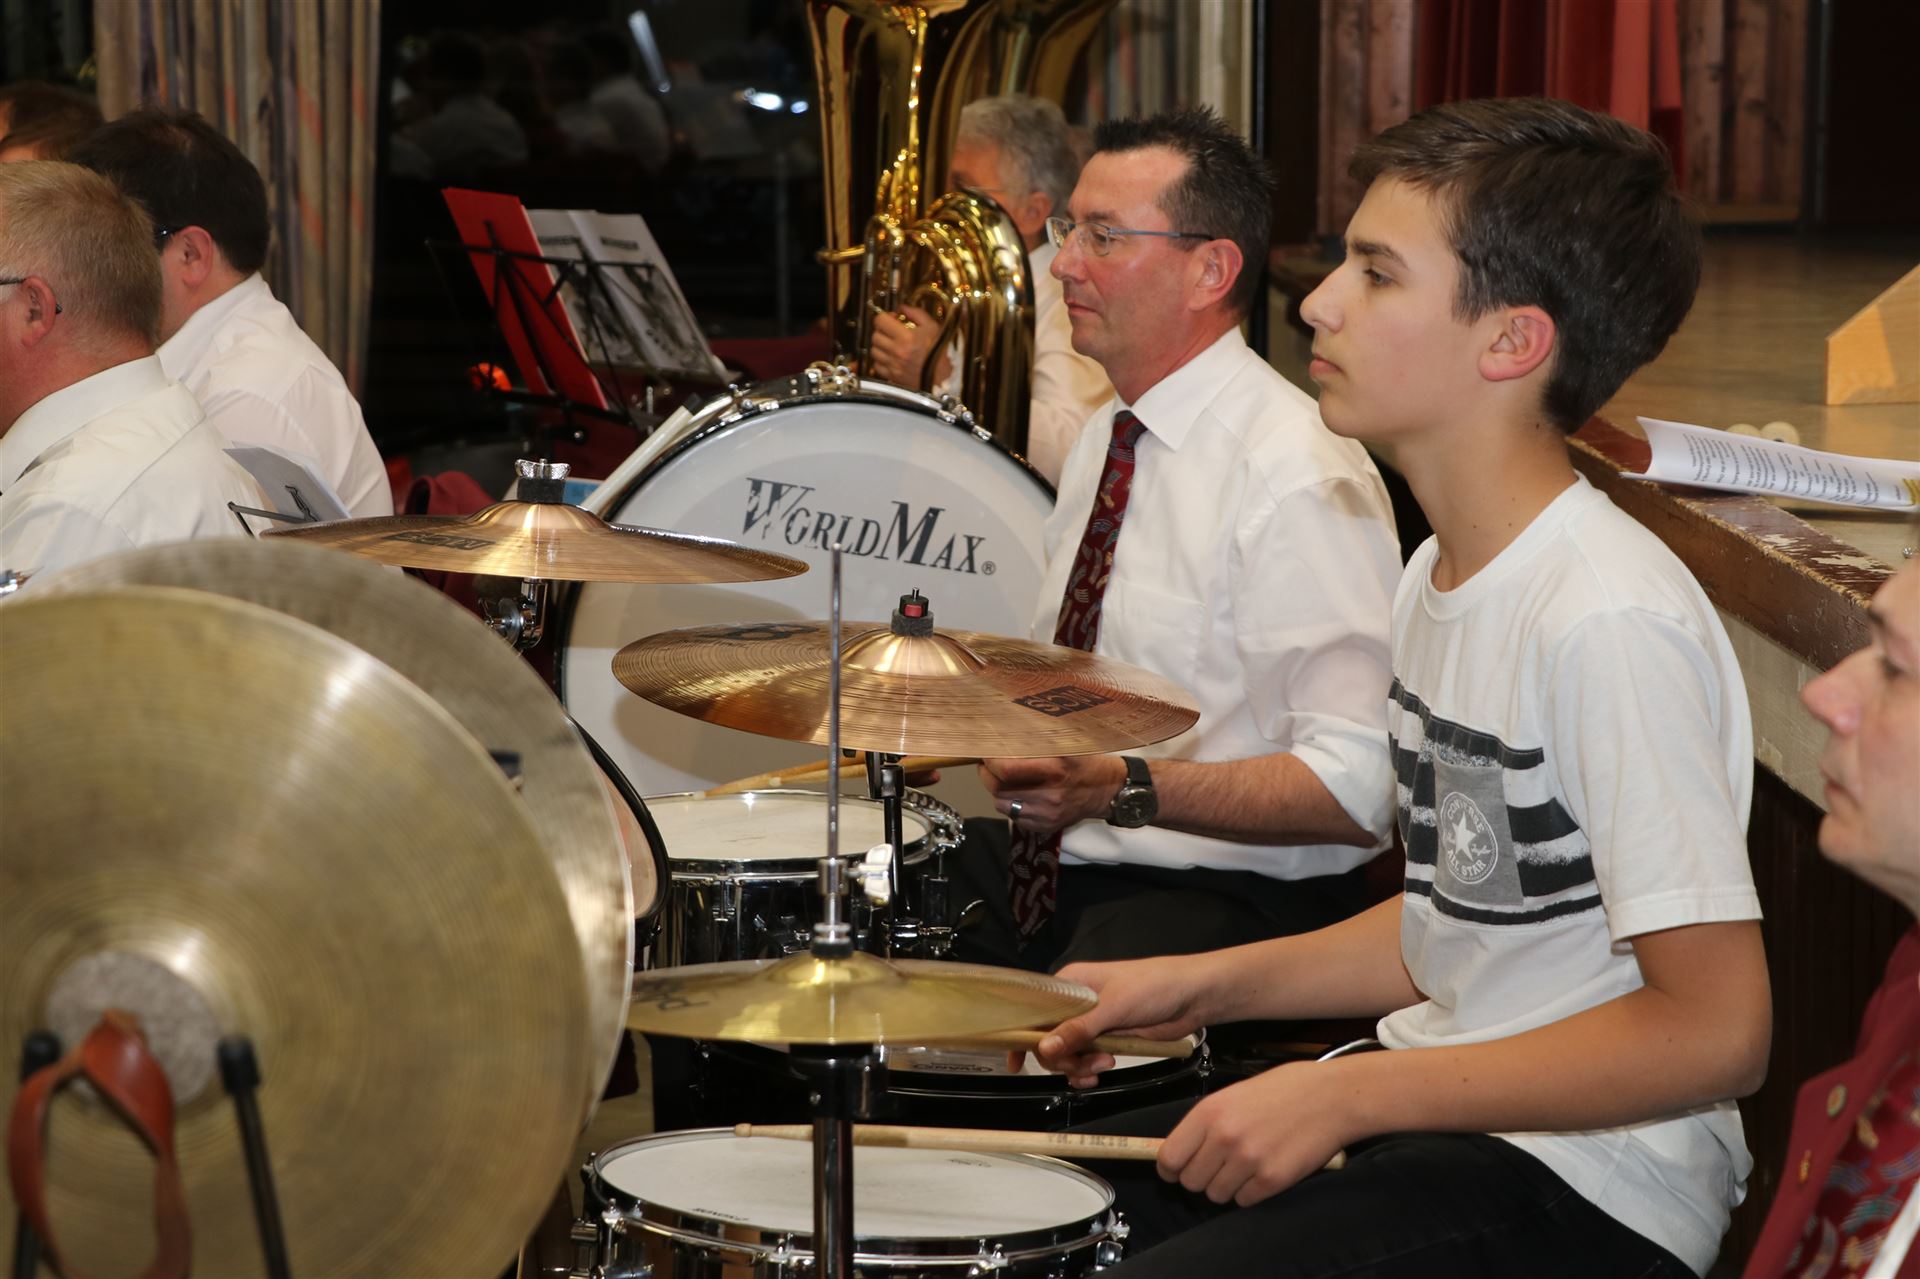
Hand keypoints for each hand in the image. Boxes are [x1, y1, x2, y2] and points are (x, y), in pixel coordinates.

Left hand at [868, 304, 944, 387]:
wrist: (941, 376)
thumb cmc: (938, 352)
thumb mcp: (932, 327)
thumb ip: (916, 313)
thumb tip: (903, 308)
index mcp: (907, 337)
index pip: (881, 321)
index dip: (884, 317)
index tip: (890, 319)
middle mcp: (897, 351)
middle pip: (875, 335)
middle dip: (882, 331)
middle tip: (890, 331)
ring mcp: (893, 364)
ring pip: (874, 350)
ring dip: (880, 345)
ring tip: (890, 344)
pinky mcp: (892, 375)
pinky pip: (876, 365)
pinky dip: (880, 360)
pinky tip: (890, 357)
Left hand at [978, 755, 1126, 835]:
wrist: (1107, 790)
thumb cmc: (1084, 761)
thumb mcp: (1065, 744)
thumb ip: (1035, 741)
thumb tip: (1001, 735)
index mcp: (1054, 769)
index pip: (1006, 770)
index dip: (990, 762)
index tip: (988, 753)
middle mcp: (1049, 795)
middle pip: (999, 789)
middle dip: (987, 775)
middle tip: (989, 765)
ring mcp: (1047, 815)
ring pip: (1002, 804)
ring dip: (998, 791)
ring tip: (1006, 779)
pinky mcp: (1045, 827)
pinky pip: (1014, 817)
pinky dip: (1011, 805)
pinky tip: (1021, 794)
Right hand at [1027, 956, 1207, 1084]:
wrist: (1192, 997)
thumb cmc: (1153, 986)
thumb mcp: (1114, 1006)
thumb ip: (1079, 1028)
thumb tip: (1044, 1048)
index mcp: (1070, 983)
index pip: (1035, 1009)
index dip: (1023, 1033)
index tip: (1015, 1061)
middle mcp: (1076, 1003)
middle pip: (1049, 1038)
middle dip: (1061, 1057)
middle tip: (1080, 1065)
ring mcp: (1092, 1023)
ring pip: (1067, 1053)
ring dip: (1078, 1066)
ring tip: (1102, 1066)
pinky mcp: (1108, 1040)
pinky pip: (1085, 1061)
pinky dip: (1088, 1071)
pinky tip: (1101, 1072)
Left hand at [1157, 1062, 1357, 1205]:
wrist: (1332, 1097)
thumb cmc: (1288, 1089)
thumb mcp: (1235, 1094)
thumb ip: (1208, 1121)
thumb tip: (1183, 1148)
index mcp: (1210, 1111)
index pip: (1169, 1157)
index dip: (1170, 1169)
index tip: (1175, 1171)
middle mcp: (1224, 1137)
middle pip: (1190, 1182)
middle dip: (1201, 1177)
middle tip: (1218, 1166)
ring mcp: (1248, 1161)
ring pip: (1216, 1195)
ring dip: (1227, 1186)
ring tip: (1246, 1166)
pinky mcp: (1272, 1180)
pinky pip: (1244, 1201)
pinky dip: (1250, 1192)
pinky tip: (1263, 1171)